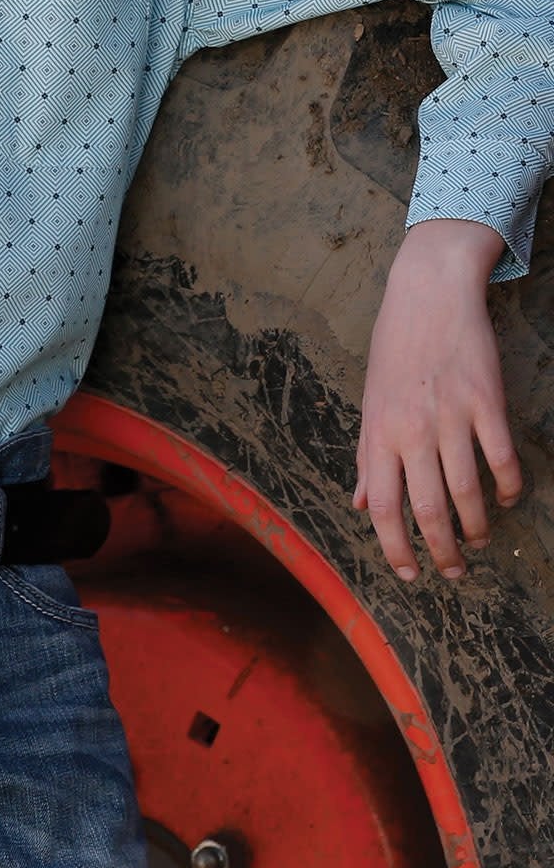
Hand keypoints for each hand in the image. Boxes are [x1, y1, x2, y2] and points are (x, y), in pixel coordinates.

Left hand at [353, 219, 523, 580]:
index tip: (409, 574)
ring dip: (476, 526)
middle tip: (453, 572)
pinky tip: (506, 499)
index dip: (394, 548)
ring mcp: (452, 415)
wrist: (429, 292)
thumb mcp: (371, 399)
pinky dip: (508, 487)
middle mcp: (413, 428)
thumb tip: (360, 502)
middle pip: (428, 508)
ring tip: (478, 541)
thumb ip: (368, 454)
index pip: (383, 506)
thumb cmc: (395, 346)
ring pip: (467, 491)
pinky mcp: (486, 401)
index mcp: (380, 431)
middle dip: (441, 551)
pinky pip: (502, 458)